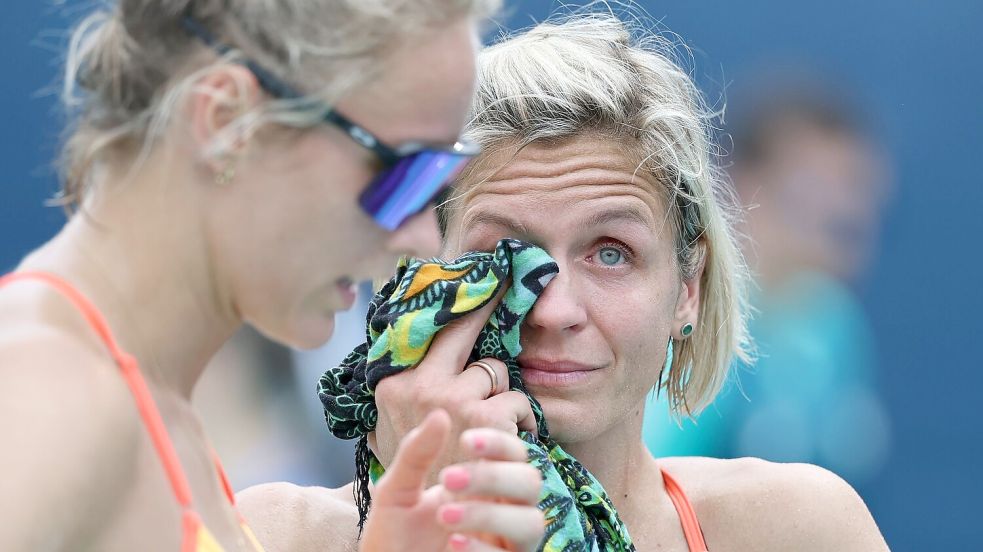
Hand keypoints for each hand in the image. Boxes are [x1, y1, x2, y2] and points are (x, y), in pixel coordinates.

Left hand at [360, 409, 543, 551]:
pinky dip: (482, 549)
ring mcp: (504, 544)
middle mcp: (502, 512)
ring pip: (532, 522)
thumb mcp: (396, 491)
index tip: (466, 441)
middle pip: (531, 482)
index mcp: (483, 486)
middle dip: (494, 476)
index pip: (514, 454)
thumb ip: (416, 455)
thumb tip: (440, 415)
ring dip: (490, 514)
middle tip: (449, 479)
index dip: (500, 443)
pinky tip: (451, 544)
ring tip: (445, 516)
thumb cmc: (392, 538)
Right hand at [371, 292, 537, 482]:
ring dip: (501, 392)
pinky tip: (515, 434)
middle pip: (462, 326)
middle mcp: (419, 385)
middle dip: (486, 304)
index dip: (455, 305)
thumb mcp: (392, 428)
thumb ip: (404, 390)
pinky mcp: (485, 418)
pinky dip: (522, 418)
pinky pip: (516, 399)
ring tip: (498, 417)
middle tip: (508, 279)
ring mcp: (452, 399)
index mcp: (392, 382)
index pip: (426, 330)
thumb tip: (416, 346)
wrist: (434, 520)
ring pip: (494, 370)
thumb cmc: (418, 473)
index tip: (476, 274)